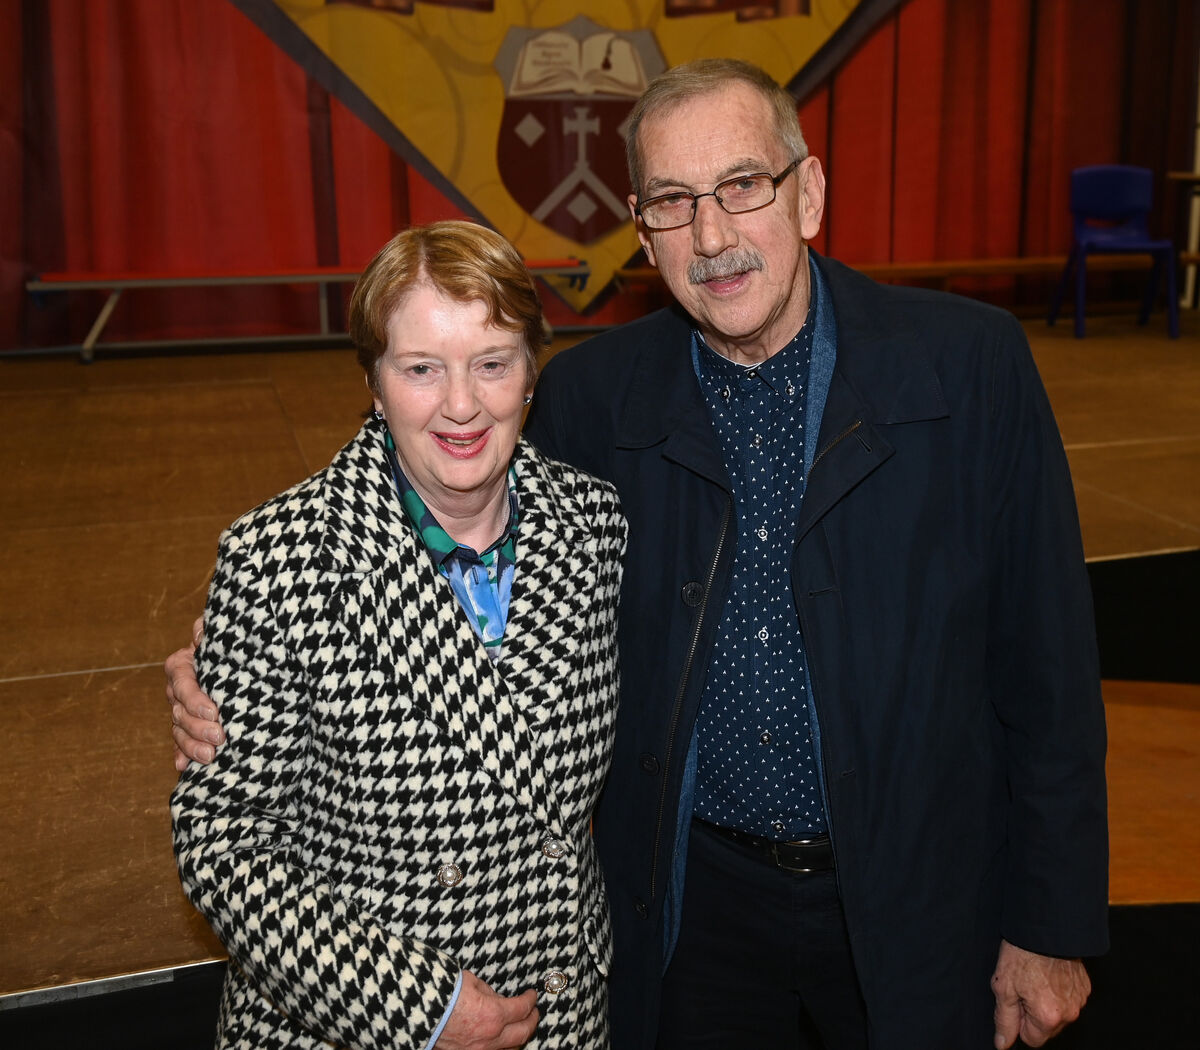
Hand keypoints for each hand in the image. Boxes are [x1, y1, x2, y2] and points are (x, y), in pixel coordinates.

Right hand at [167, 616, 224, 770]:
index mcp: (182, 665)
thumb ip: (209, 629)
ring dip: (191, 745)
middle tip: (220, 737)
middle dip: (198, 727)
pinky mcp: (190, 727)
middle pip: (179, 711)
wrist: (238, 658)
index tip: (214, 712)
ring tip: (210, 757)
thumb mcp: (224, 630)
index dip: (195, 699)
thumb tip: (200, 635)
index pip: (182, 682)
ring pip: (179, 730)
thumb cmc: (230, 641)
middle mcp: (178, 689)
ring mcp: (182, 710)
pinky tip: (184, 767)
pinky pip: (180, 744)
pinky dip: (182, 755)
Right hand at [434, 971, 537, 1049]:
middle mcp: (490, 1038)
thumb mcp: (469, 981)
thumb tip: (495, 997)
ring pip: (510, 1049)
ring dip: (519, 1037)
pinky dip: (502, 1047)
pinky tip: (502, 1041)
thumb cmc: (440, 992)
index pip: (522, 1009)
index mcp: (493, 1015)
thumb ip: (487, 991)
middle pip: (523, 1033)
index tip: (532, 995)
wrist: (414, 1010)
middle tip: (534, 1011)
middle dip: (532, 1020)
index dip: (530, 1000)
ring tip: (522, 1027)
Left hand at [991, 938, 1089, 1047]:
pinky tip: (1048, 973)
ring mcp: (1079, 1000)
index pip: (1031, 1039)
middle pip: (1046, 1028)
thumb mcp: (1003, 988)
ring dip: (1045, 1002)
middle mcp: (1069, 1013)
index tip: (1015, 999)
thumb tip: (1003, 1044)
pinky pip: (1068, 999)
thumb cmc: (1021, 955)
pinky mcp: (1084, 987)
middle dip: (1032, 1013)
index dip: (1018, 1021)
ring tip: (1035, 977)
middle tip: (1023, 986)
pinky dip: (1058, 992)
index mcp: (1048, 1017)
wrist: (1044, 928)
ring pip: (1058, 1014)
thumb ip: (1004, 1021)